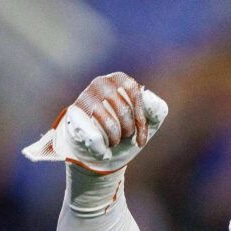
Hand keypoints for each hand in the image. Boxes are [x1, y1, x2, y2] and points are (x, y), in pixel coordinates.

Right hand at [24, 72, 167, 171]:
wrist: (101, 149)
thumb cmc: (125, 130)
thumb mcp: (146, 122)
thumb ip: (156, 110)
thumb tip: (149, 100)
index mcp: (119, 79)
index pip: (134, 93)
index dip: (140, 119)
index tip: (141, 139)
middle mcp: (101, 83)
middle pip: (122, 109)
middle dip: (128, 131)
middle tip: (125, 139)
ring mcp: (85, 96)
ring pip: (109, 123)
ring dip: (115, 139)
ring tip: (114, 142)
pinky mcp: (74, 113)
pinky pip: (92, 135)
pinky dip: (101, 149)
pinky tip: (103, 151)